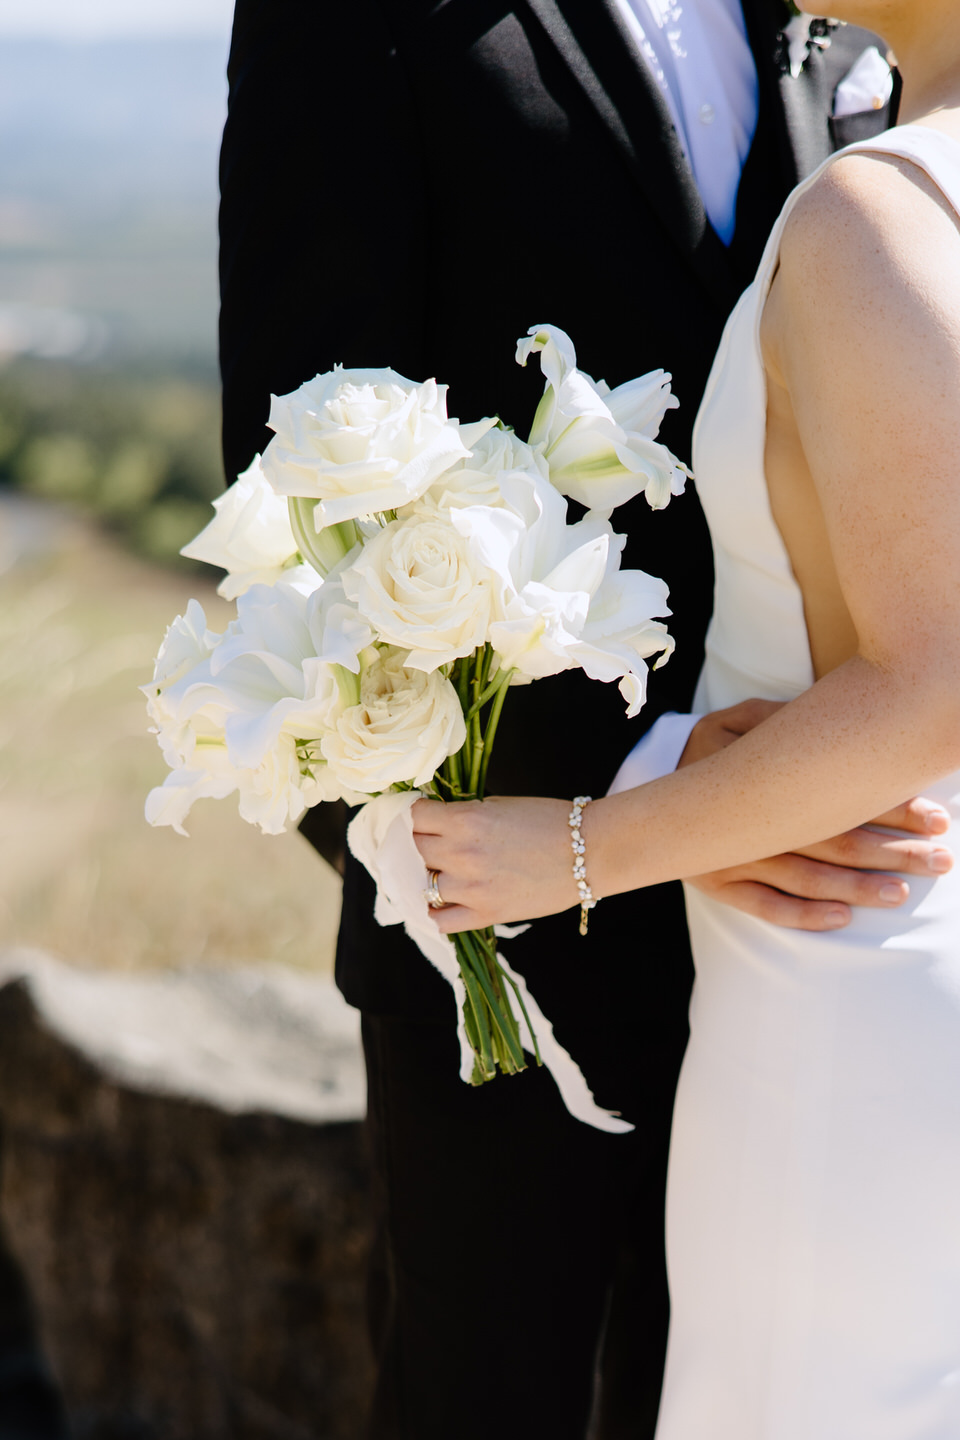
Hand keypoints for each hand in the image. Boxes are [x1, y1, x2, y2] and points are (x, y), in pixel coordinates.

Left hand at [412, 795, 572, 933]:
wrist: (588, 853)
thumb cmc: (547, 821)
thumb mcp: (497, 805)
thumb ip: (461, 815)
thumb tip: (430, 821)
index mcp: (464, 820)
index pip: (410, 816)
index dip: (406, 814)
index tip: (408, 816)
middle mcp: (460, 854)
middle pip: (409, 849)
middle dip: (411, 842)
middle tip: (420, 841)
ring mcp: (470, 888)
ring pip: (419, 884)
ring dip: (422, 875)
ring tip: (433, 869)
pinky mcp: (484, 915)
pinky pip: (438, 921)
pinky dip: (432, 911)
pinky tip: (438, 901)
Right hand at [681, 700, 952, 930]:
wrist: (641, 785)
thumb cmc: (703, 749)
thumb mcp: (735, 720)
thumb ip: (782, 722)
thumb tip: (841, 721)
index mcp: (759, 775)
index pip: (838, 793)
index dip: (890, 805)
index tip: (936, 815)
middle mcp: (748, 821)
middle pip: (832, 840)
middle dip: (893, 851)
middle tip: (941, 859)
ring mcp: (729, 857)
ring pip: (805, 877)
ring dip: (859, 887)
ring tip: (902, 894)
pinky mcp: (714, 883)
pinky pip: (762, 907)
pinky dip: (802, 915)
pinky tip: (842, 918)